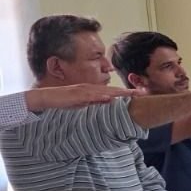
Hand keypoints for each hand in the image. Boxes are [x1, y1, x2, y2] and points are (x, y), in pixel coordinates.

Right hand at [24, 84, 139, 111]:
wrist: (47, 97)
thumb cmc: (66, 100)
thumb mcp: (84, 103)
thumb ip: (96, 102)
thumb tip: (110, 102)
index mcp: (93, 90)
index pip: (113, 92)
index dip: (126, 93)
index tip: (139, 95)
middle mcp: (91, 88)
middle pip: (112, 90)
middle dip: (127, 91)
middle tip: (142, 92)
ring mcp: (84, 90)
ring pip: (104, 91)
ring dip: (118, 92)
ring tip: (131, 94)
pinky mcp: (76, 94)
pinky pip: (90, 95)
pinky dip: (100, 97)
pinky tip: (109, 98)